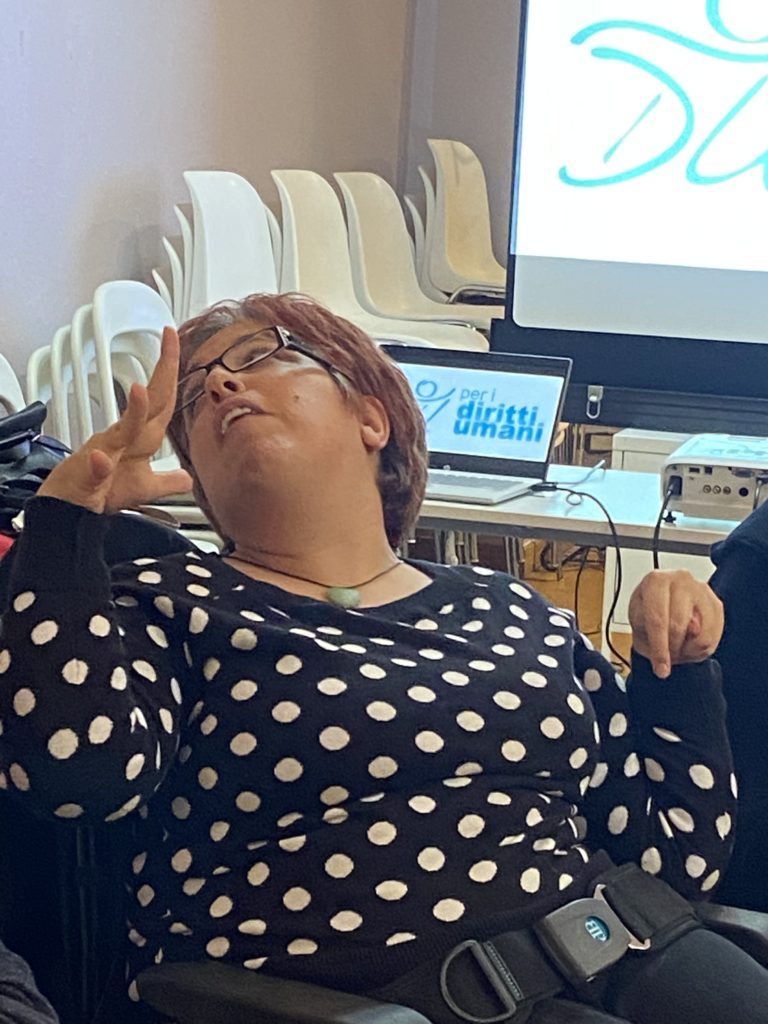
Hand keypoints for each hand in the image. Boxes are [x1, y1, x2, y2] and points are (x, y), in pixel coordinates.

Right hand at [37, 327, 192, 513]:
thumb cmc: (101, 491)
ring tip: (140, 389)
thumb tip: (187, 477)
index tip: (176, 342)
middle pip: (149, 403)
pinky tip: (103, 458)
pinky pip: (95, 469)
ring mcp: (104, 454)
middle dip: (161, 372)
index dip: (173, 375)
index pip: (162, 402)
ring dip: (132, 411)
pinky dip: (100, 463)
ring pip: (121, 431)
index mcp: (138, 439)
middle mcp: (122, 438)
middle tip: (169, 339)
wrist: (69, 509)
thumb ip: (167, 479)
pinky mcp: (88, 477)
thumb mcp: (144, 487)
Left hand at [628, 570, 723, 678]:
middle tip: (666, 655)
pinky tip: (689, 642)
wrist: (662, 609)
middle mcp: (681, 579)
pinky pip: (714, 637)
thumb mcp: (639, 622)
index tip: (661, 669)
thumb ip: (654, 625)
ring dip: (687, 650)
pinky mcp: (717, 604)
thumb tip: (693, 627)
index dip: (659, 648)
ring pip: (700, 635)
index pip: (658, 619)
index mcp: (655, 581)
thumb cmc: (648, 614)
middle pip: (678, 626)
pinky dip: (701, 649)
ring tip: (677, 645)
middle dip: (671, 649)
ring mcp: (702, 590)